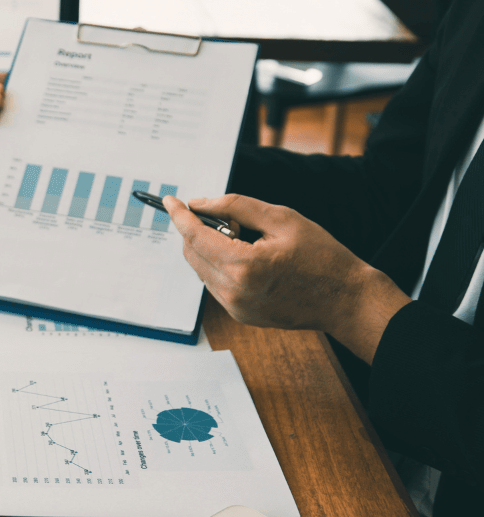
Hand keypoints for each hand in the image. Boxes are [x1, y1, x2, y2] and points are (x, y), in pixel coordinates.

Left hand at [163, 194, 410, 360]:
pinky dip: (219, 264)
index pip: (195, 237)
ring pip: (201, 269)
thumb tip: (201, 203)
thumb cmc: (322, 257)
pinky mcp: (239, 315)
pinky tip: (245, 256)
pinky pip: (214, 283)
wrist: (345, 300)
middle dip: (196, 230)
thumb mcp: (282, 219)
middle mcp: (233, 291)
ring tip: (242, 237)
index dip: (180, 216)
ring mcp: (235, 307)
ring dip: (208, 248)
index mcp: (244, 266)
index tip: (170, 201)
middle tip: (222, 216)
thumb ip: (236, 207)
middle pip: (192, 254)